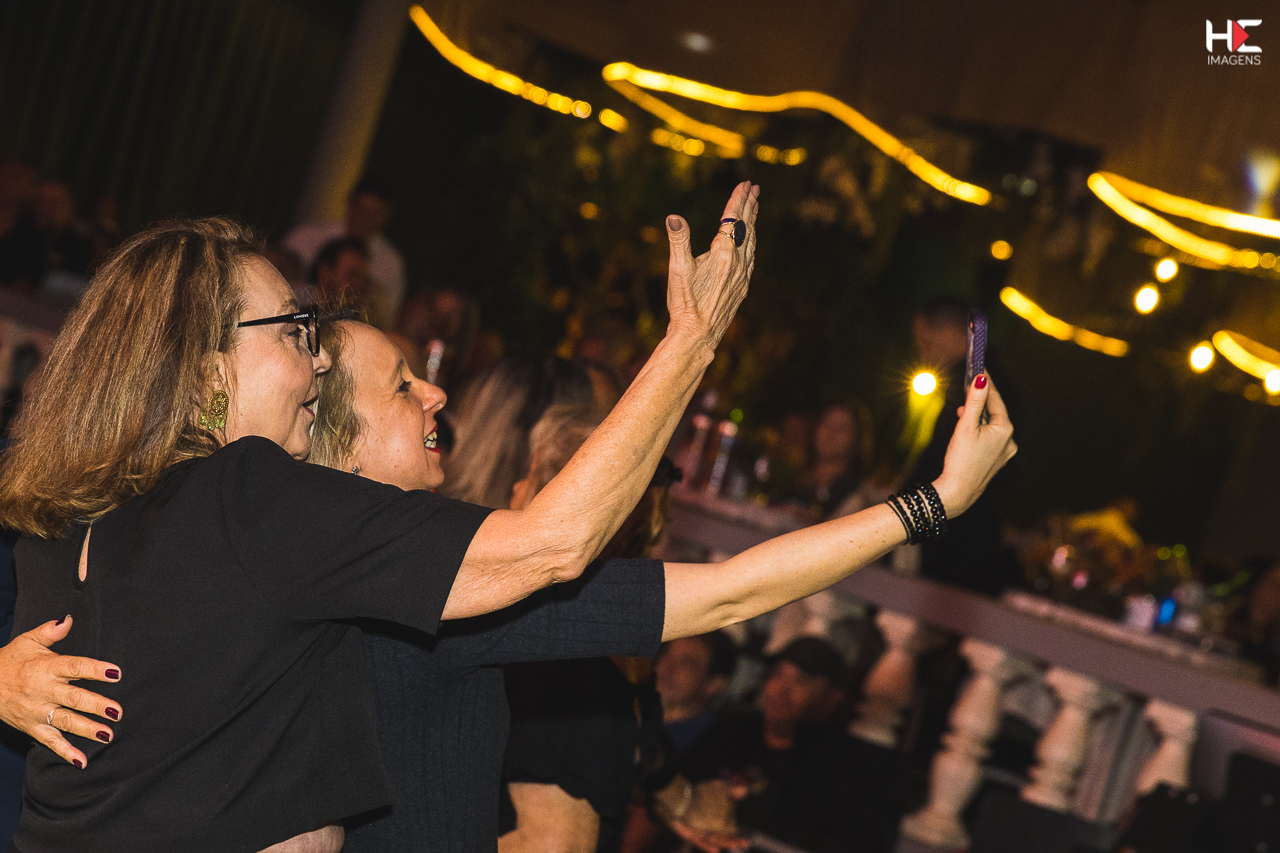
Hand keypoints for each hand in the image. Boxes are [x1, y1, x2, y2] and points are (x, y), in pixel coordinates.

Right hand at [0, 616, 121, 767]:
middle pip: (72, 698)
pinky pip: (49, 742)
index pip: (74, 667)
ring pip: (64, 721)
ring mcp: (36, 711)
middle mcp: (42, 691)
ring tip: (108, 735)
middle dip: (96, 705)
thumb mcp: (27, 641)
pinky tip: (82, 761)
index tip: (115, 672)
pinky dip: (65, 752)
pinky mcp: (31, 727)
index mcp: (46, 668)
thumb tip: (68, 619)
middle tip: (117, 711)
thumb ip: (50, 632)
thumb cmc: (11, 661)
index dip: (94, 670)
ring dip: (86, 729)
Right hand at [665, 181, 760, 348]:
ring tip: (754, 207)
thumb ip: (678, 240)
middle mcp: (737, 262)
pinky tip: (750, 242)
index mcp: (723, 254)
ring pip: (751, 241)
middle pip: (746, 227)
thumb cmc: (685, 303)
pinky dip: (752, 241)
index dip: (738, 200)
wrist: (698, 335)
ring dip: (753, 222)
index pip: (733, 220)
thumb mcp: (678, 270)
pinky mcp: (742, 287)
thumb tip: (674, 217)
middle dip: (750, 205)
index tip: (744, 184)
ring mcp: (742, 275)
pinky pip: (751, 257)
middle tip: (755, 187)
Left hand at [666, 779, 749, 851]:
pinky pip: (699, 841)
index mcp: (716, 821)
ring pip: (714, 840)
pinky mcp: (689, 834)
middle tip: (745, 843)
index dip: (738, 836)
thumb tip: (744, 789)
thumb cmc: (696, 794)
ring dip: (723, 843)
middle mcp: (708, 828)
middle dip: (733, 840)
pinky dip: (707, 846)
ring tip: (733, 844)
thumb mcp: (716, 788)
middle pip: (723, 837)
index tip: (748, 840)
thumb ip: (730, 789)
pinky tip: (715, 850)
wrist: (677, 796)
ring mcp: (699, 831)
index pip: (729, 831)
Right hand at [933, 374, 1016, 517]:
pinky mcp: (996, 461)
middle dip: (981, 400)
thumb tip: (981, 379)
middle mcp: (1009, 441)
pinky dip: (979, 430)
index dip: (986, 383)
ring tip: (963, 410)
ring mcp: (1004, 453)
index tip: (979, 367)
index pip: (996, 399)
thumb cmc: (961, 460)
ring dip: (978, 416)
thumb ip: (975, 401)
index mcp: (1005, 430)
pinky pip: (990, 438)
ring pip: (991, 426)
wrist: (957, 492)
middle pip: (995, 412)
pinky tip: (967, 429)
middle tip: (969, 385)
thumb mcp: (965, 427)